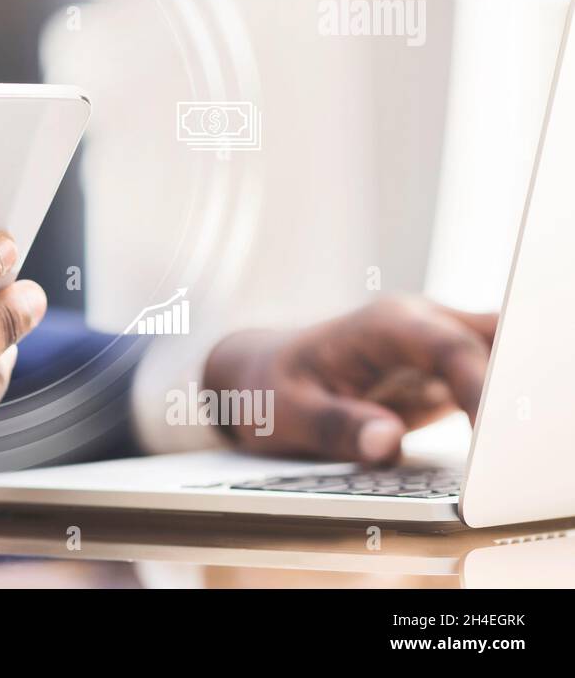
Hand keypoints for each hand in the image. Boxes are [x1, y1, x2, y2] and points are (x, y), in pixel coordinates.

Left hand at [203, 297, 495, 463]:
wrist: (259, 374)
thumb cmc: (270, 388)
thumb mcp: (287, 412)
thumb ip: (336, 426)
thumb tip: (386, 442)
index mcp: (385, 325)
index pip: (451, 347)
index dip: (482, 386)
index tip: (495, 432)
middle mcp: (420, 327)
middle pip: (494, 343)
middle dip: (513, 382)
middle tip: (518, 439)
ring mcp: (436, 348)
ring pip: (501, 360)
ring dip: (510, 399)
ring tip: (513, 449)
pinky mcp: (443, 376)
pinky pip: (490, 386)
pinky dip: (502, 413)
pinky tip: (505, 450)